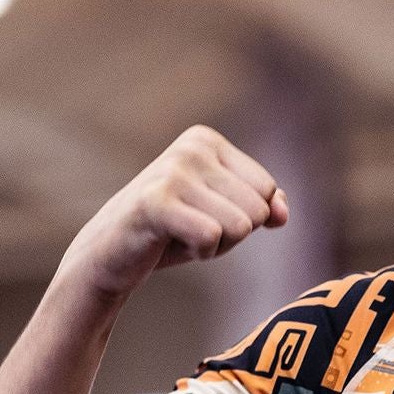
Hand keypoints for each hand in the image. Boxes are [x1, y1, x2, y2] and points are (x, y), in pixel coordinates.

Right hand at [60, 125, 287, 302]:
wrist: (111, 253)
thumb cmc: (173, 232)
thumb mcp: (225, 215)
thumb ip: (263, 206)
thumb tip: (282, 212)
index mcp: (208, 140)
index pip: (268, 191)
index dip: (245, 218)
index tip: (205, 215)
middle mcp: (192, 147)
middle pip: (257, 211)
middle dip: (232, 235)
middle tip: (190, 229)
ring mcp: (173, 171)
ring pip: (240, 227)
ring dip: (215, 245)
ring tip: (180, 235)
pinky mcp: (156, 202)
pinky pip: (212, 237)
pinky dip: (200, 252)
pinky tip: (169, 242)